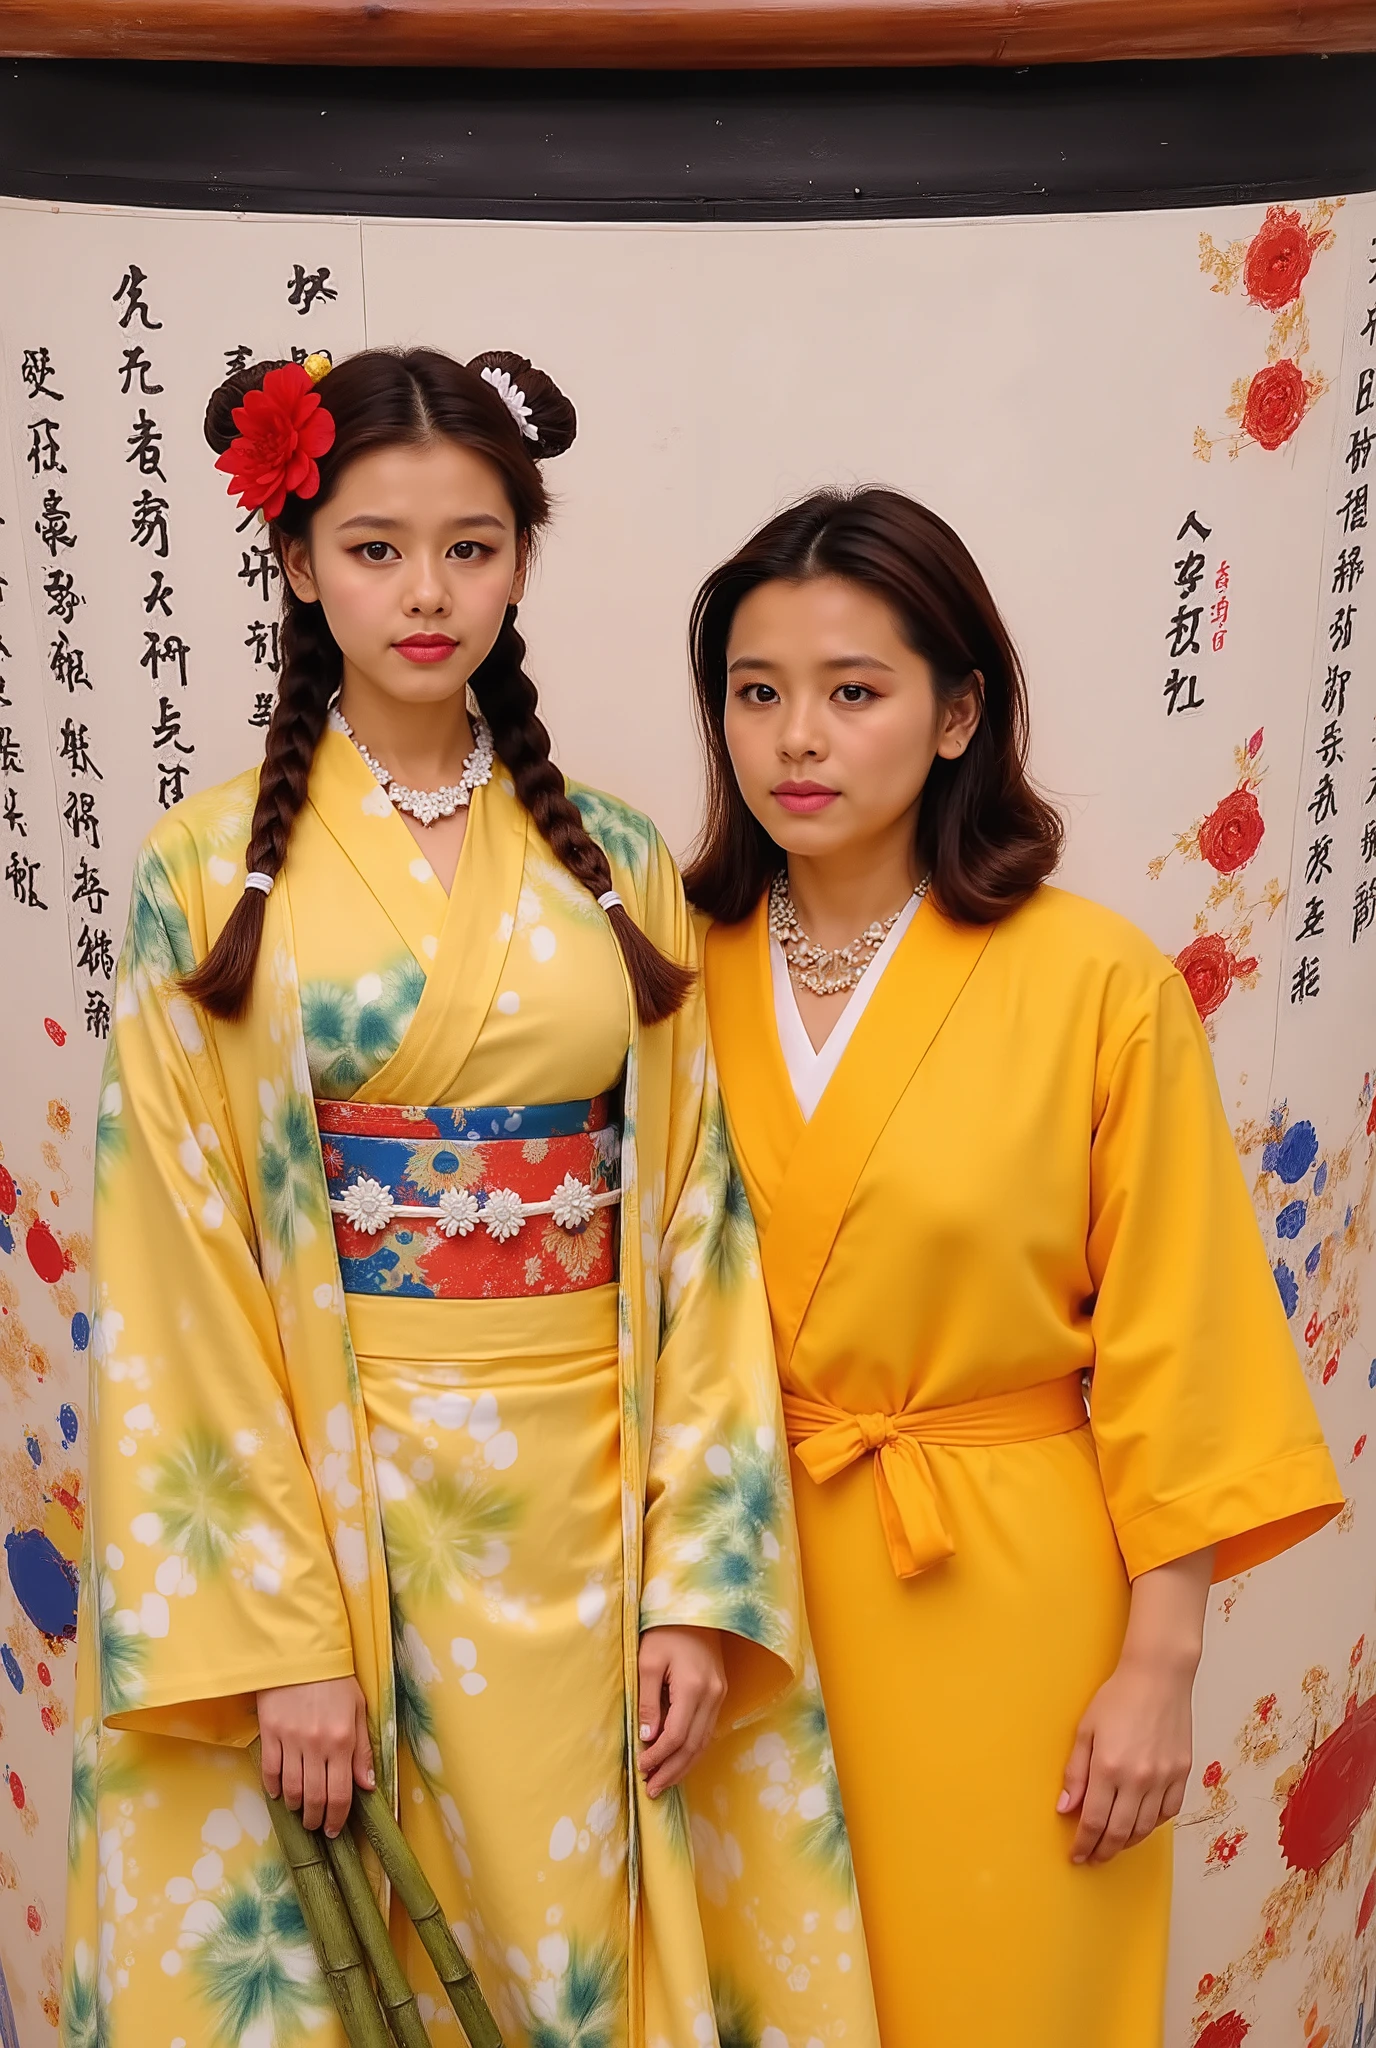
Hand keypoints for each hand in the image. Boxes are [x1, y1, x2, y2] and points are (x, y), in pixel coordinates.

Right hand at [257, 1677, 374, 1837]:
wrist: (302, 1653)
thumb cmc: (336, 1680)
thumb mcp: (359, 1709)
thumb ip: (363, 1749)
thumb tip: (368, 1785)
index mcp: (343, 1740)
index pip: (341, 1793)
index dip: (338, 1817)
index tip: (334, 1829)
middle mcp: (317, 1745)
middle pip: (315, 1797)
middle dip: (316, 1819)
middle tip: (316, 1826)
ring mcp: (291, 1740)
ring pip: (292, 1789)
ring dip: (296, 1807)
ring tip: (300, 1811)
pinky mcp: (270, 1733)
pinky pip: (270, 1770)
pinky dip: (274, 1788)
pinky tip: (279, 1794)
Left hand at [636, 1626, 725, 1797]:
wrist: (694, 1609)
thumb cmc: (664, 1632)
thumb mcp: (647, 1662)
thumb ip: (648, 1702)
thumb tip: (647, 1738)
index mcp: (693, 1687)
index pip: (676, 1736)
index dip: (658, 1757)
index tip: (641, 1768)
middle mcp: (712, 1695)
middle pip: (693, 1745)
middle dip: (672, 1770)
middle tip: (652, 1789)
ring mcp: (719, 1695)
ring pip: (704, 1742)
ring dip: (684, 1765)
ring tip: (664, 1782)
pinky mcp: (720, 1693)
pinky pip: (707, 1730)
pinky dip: (693, 1749)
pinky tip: (679, 1760)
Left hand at [1058, 1654, 1193, 1864]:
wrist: (1158, 1677)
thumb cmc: (1117, 1698)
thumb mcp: (1085, 1731)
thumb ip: (1075, 1773)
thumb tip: (1065, 1807)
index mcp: (1109, 1768)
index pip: (1094, 1821)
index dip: (1083, 1844)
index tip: (1076, 1855)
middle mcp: (1138, 1779)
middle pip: (1119, 1833)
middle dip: (1103, 1851)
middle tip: (1093, 1858)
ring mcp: (1164, 1779)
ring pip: (1145, 1828)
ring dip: (1127, 1842)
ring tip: (1113, 1844)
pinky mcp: (1183, 1774)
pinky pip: (1168, 1813)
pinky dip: (1153, 1825)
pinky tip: (1141, 1824)